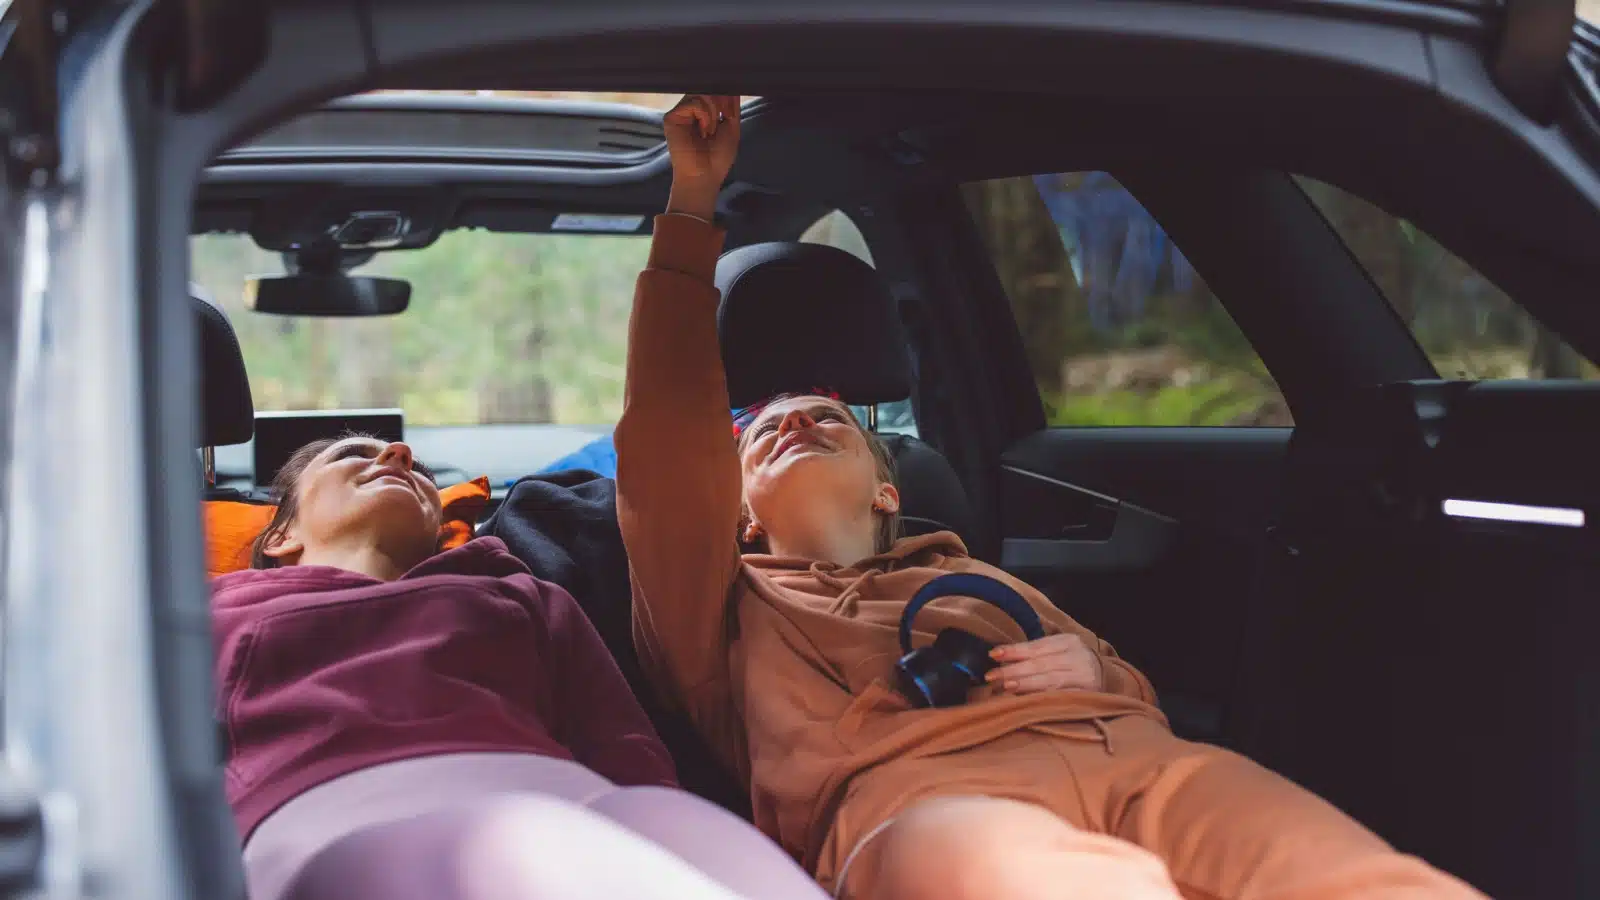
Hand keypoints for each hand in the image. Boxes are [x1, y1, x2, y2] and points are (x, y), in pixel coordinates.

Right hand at [664, 94, 740, 220]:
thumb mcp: (731, 127)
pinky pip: (693, 102)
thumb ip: (731, 106)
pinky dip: (704, 116)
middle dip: (721, 103)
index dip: (724, 96)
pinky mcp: (671, 117)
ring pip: (701, 93)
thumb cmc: (717, 158)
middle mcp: (689, 110)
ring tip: (709, 132)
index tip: (729, 115)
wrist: (705, 176)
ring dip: (713, 113)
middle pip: (707, 88)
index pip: (713, 91)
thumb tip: (733, 86)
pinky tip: (703, 131)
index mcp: (702, 112)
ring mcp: (680, 113)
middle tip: (720, 124)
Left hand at [985, 633, 1104, 694]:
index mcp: (1068, 641)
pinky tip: (1026, 700)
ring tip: (1006, 686)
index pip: (1037, 646)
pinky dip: (1041, 698)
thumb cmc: (1071, 663)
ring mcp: (1085, 677)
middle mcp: (1079, 656)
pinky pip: (1060, 696)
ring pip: (1051, 680)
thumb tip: (1000, 660)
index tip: (994, 654)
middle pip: (1042, 664)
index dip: (1015, 650)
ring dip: (1026, 684)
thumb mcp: (1058, 651)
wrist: (1105, 677)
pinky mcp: (1088, 695)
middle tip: (992, 676)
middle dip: (1014, 670)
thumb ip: (1035, 654)